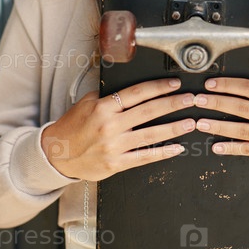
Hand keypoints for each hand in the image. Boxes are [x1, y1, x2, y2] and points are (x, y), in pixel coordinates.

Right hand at [41, 78, 194, 179]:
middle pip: (148, 112)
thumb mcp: (87, 102)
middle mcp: (110, 126)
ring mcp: (114, 146)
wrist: (57, 154)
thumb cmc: (73, 126)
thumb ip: (109, 95)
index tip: (175, 84)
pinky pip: (144, 157)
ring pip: (150, 135)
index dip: (158, 87)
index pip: (137, 93)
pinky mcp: (116, 164)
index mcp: (103, 107)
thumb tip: (133, 87)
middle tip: (191, 99)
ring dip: (174, 128)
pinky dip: (162, 153)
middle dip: (172, 104)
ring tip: (190, 121)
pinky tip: (177, 147)